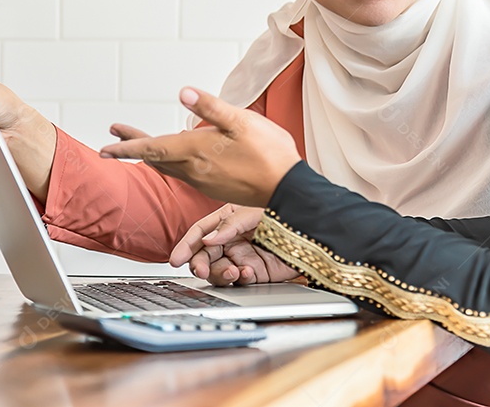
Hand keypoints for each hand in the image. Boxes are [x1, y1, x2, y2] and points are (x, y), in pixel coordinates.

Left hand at [99, 87, 300, 207]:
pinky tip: (175, 158)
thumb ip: (211, 107)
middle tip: (111, 138)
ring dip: (149, 155)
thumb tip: (183, 93)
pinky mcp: (213, 187)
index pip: (153, 148)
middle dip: (132, 148)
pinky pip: (182, 174)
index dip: (127, 146)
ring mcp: (203, 181)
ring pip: (168, 167)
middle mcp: (194, 170)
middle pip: (155, 158)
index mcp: (197, 151)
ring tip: (138, 146)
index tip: (105, 146)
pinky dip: (169, 163)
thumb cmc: (270, 154)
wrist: (288, 189)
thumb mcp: (242, 121)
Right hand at [169, 204, 300, 285]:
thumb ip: (230, 225)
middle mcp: (233, 239)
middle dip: (200, 263)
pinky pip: (239, 279)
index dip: (186, 244)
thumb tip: (207, 240)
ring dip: (219, 274)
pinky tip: (247, 272)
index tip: (176, 258)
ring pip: (218, 270)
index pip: (201, 232)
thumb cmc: (286, 210)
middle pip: (205, 254)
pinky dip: (240, 278)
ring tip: (232, 273)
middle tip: (200, 269)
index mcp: (228, 219)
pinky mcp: (256, 271)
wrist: (314, 228)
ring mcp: (243, 255)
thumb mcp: (255, 211)